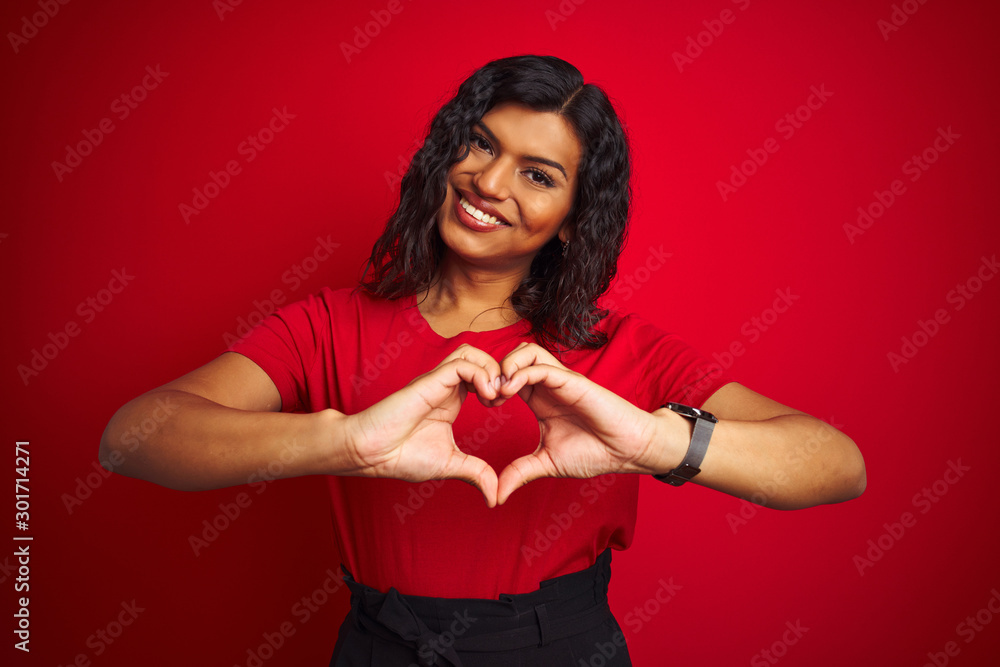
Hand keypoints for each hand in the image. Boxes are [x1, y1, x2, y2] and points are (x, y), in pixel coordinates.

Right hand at [343, 344, 501, 506]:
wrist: (371, 455)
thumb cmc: (401, 456)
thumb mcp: (450, 464)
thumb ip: (475, 473)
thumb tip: (494, 496)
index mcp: (451, 399)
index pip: (481, 374)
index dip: (499, 384)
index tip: (502, 406)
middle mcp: (445, 386)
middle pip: (479, 356)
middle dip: (499, 372)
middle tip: (504, 397)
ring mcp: (436, 382)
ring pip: (471, 353)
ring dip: (491, 369)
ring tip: (494, 395)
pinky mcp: (429, 381)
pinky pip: (462, 363)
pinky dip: (481, 374)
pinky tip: (486, 396)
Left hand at [493, 343, 664, 504]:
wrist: (627, 450)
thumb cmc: (594, 452)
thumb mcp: (547, 463)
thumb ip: (520, 473)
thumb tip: (497, 495)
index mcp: (539, 399)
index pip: (508, 376)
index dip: (491, 385)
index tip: (485, 405)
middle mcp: (548, 386)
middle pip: (514, 356)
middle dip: (494, 370)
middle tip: (488, 395)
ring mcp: (560, 381)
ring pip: (527, 351)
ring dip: (507, 365)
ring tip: (500, 390)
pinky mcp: (573, 382)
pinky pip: (542, 366)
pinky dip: (522, 373)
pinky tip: (512, 391)